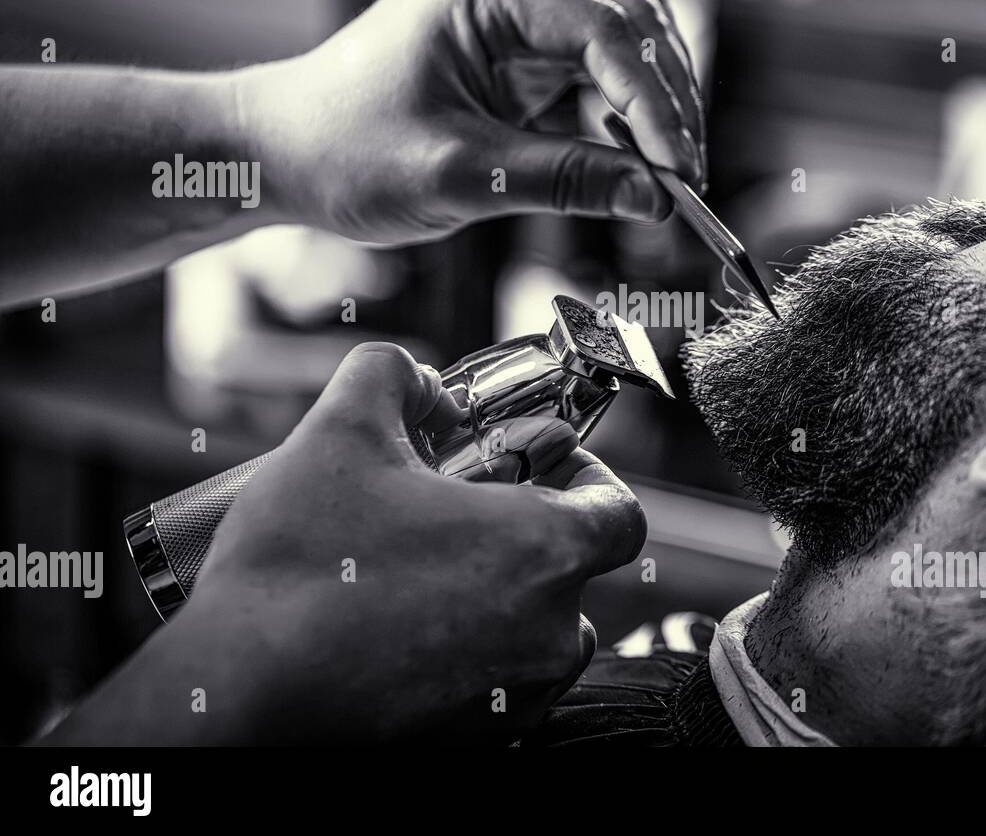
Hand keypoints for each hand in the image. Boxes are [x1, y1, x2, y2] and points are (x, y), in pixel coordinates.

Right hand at [44, 342, 644, 743]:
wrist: (234, 694)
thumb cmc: (297, 567)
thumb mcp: (339, 430)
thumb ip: (391, 374)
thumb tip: (415, 377)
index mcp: (543, 552)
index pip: (623, 514)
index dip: (590, 478)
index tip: (545, 467)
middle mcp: (547, 632)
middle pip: (577, 573)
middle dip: (529, 535)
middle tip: (463, 512)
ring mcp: (513, 696)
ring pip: (541, 635)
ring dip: (504, 598)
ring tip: (427, 570)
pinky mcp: (472, 739)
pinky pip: (500, 685)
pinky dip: (472, 653)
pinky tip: (404, 627)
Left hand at [237, 0, 705, 243]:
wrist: (283, 156)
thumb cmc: (344, 149)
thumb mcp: (458, 174)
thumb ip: (564, 181)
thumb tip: (654, 199)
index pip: (608, 32)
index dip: (656, 106)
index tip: (681, 172)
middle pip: (633, 31)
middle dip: (668, 107)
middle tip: (688, 184)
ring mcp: (520, 26)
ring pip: (625, 58)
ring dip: (654, 118)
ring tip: (672, 186)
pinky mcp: (522, 67)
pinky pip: (596, 91)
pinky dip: (624, 133)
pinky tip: (636, 176)